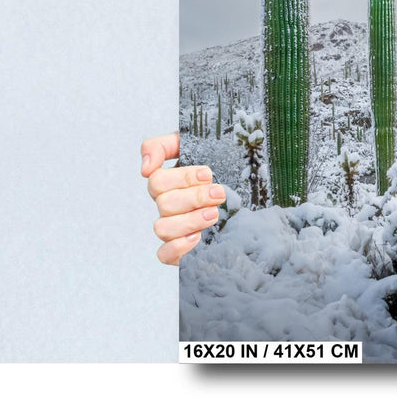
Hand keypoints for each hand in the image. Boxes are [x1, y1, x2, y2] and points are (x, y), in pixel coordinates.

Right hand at [141, 133, 225, 265]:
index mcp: (169, 182)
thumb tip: (145, 167)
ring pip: (163, 228)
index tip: (208, 173)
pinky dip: (178, 247)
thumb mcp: (198, 143)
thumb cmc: (223, 163)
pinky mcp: (182, 249)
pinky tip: (198, 238)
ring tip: (215, 214)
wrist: (251, 190)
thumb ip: (163, 145)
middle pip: (164, 204)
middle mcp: (169, 205)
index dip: (182, 178)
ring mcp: (174, 227)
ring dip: (190, 221)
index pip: (157, 181)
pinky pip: (164, 254)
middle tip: (219, 193)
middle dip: (194, 198)